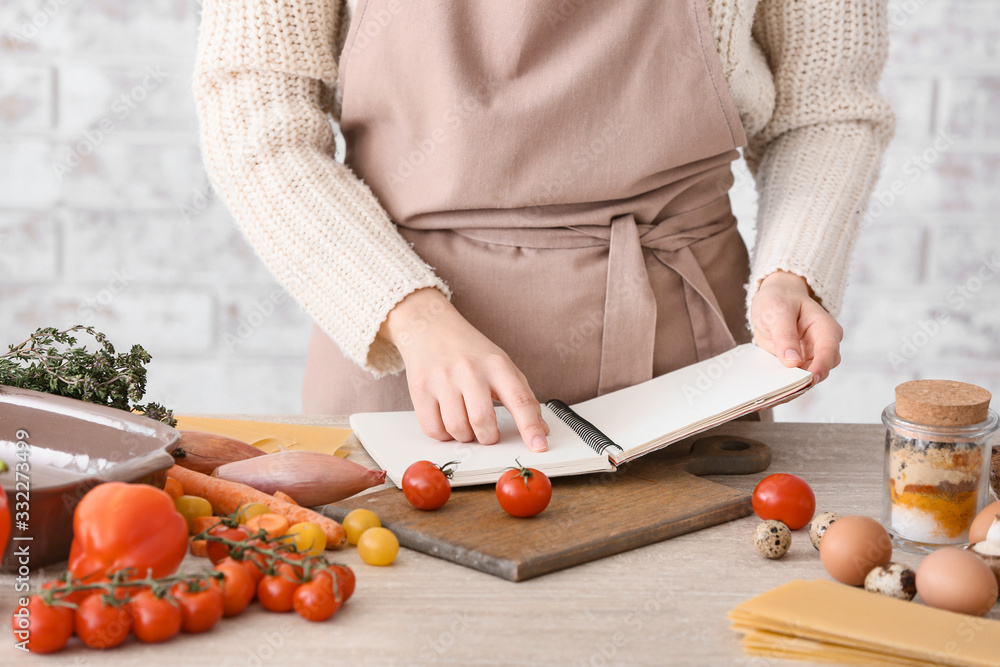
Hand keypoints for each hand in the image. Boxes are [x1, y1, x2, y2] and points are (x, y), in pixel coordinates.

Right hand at [379, 288, 549, 451]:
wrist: (430, 327)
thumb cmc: (470, 351)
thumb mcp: (501, 365)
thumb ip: (523, 397)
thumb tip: (541, 430)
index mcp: (496, 364)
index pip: (519, 400)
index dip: (530, 426)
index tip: (538, 445)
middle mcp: (469, 370)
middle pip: (483, 421)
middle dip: (488, 437)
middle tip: (488, 433)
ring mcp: (442, 379)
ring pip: (457, 429)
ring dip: (465, 436)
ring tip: (467, 424)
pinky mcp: (420, 389)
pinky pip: (433, 429)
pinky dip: (444, 434)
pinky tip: (448, 422)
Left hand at [749, 271, 842, 384]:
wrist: (775, 298)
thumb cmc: (780, 300)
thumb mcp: (778, 312)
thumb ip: (785, 335)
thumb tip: (793, 362)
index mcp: (826, 329)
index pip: (828, 352)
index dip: (820, 367)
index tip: (809, 379)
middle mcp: (823, 347)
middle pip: (820, 371)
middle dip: (803, 383)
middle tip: (782, 393)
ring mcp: (811, 358)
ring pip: (806, 380)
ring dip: (791, 389)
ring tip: (771, 398)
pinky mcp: (798, 366)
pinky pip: (793, 381)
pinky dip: (782, 388)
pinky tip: (768, 395)